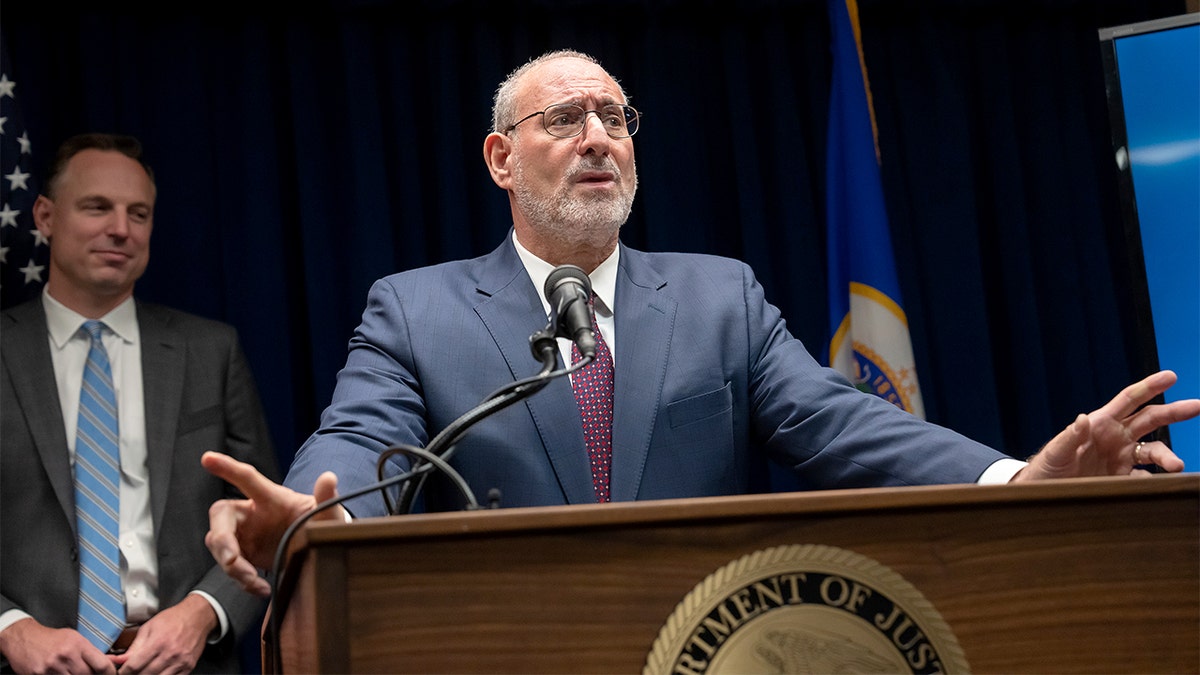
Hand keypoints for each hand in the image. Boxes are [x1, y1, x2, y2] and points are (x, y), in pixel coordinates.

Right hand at [0, 618, 114, 673]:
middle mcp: (67, 656)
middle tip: (88, 671)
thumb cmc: (51, 638)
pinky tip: (60, 673)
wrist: (23, 637)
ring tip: (72, 671)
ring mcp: (52, 667)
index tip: (111, 674)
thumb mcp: (74, 638)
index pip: (102, 665)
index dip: (110, 673)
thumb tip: (111, 662)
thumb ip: (91, 651)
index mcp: (78, 645)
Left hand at [107, 595, 213, 673]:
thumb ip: (134, 646)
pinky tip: (158, 671)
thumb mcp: (149, 627)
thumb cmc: (173, 619)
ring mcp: (181, 662)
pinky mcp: (189, 667)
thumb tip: (118, 660)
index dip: (124, 671)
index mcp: (158, 642)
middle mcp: (170, 654)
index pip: (134, 666)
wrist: (197, 616)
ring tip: (145, 670)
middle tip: (133, 671)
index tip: (122, 671)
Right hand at [202, 451, 342, 596]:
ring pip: (220, 543)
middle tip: (233, 559)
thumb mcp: (327, 513)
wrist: (321, 552)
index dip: (228, 468)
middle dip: (222, 537)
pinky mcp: (245, 555)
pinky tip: (260, 589)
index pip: (247, 478)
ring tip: (253, 580)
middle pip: (221, 515)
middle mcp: (252, 513)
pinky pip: (231, 566)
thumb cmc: (321, 523)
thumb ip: (327, 498)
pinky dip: (242, 580)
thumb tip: (329, 478)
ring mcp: (245, 534)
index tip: (208, 458)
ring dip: (232, 565)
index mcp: (271, 497)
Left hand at [1015, 370, 1199, 480]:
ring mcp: (1123, 458)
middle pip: (1151, 419)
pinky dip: (1156, 481)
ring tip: (1177, 466)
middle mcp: (1117, 437)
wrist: (1045, 490)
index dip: (1149, 387)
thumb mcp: (1056, 451)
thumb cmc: (1048, 465)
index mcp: (1101, 423)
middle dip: (1175, 411)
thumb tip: (1082, 418)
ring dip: (1168, 457)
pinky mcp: (1124, 478)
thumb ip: (1071, 437)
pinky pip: (1145, 478)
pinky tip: (1159, 485)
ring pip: (1154, 452)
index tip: (1171, 376)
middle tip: (1197, 406)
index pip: (1129, 400)